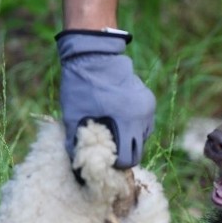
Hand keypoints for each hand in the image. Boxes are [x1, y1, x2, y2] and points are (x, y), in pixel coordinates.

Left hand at [56, 30, 155, 167]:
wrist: (93, 54)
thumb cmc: (81, 85)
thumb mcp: (74, 116)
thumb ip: (76, 143)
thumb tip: (76, 168)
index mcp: (128, 122)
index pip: (128, 159)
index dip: (115, 165)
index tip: (102, 161)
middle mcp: (143, 116)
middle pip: (139, 150)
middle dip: (124, 155)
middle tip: (107, 152)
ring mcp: (148, 107)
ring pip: (143, 137)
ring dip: (130, 141)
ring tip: (112, 134)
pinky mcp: (148, 100)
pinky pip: (144, 123)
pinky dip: (134, 127)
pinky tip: (118, 120)